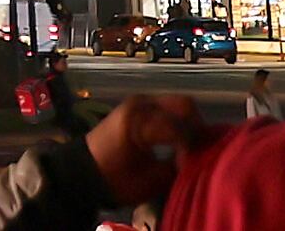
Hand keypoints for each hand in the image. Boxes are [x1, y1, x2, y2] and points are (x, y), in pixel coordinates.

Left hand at [87, 96, 207, 207]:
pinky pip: (167, 107)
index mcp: (140, 121)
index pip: (180, 127)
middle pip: (184, 105)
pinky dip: (178, 120)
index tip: (195, 163)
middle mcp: (141, 104)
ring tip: (192, 147)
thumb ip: (177, 169)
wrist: (83, 171)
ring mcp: (140, 101)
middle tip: (201, 150)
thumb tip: (197, 160)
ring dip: (188, 123)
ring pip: (177, 103)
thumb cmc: (114, 179)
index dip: (193, 147)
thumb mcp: (148, 182)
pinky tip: (180, 141)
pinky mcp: (139, 106)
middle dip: (197, 127)